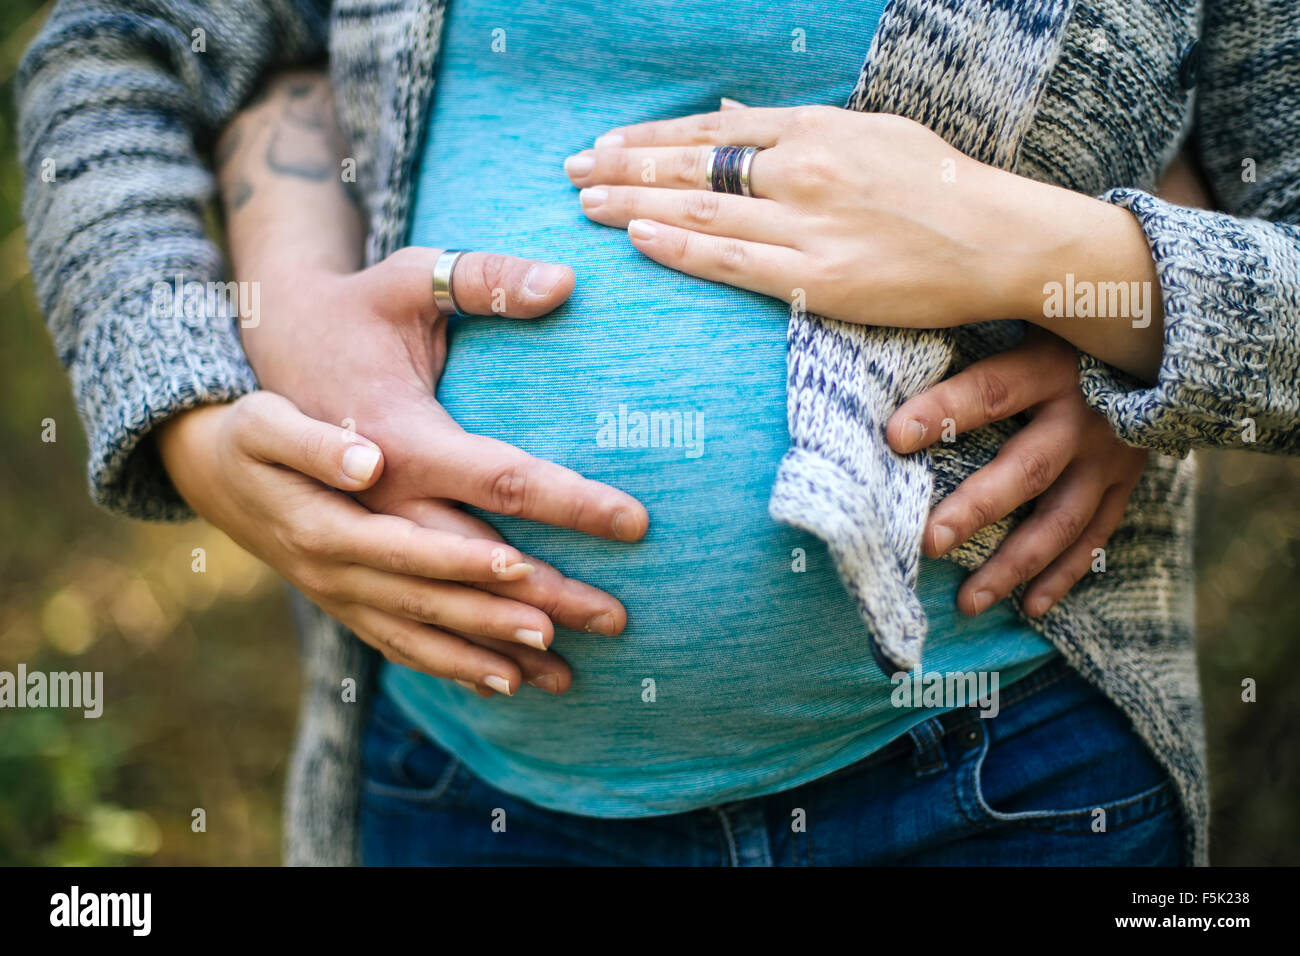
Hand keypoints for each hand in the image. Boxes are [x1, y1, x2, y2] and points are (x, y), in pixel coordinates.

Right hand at [157, 393, 584, 695]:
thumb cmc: (253, 433)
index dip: (472, 558)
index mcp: (327, 522)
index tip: (529, 566)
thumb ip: (314, 443)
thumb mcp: (267, 421)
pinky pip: (405, 648)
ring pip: (426, 636)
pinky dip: (455, 668)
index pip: (416, 542)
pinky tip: (507, 684)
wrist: (211, 474)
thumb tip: (368, 464)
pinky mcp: (350, 607)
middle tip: (583, 625)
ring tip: (562, 673)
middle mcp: (338, 573)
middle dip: (510, 618)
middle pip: (437, 602)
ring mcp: (343, 597)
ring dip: (494, 656)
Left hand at [566, 104, 1164, 379]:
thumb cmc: (940, 187)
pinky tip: (638, 239)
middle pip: (693, 164)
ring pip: (702, 210)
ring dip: (634, 205)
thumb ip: (801, 131)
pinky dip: (681, 249)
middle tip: (571, 171)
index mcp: (817, 128)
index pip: (712, 127)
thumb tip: (736, 123)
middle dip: (623, 167)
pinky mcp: (819, 278)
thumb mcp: (871, 133)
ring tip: (586, 203)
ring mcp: (809, 223)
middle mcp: (804, 168)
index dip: (652, 138)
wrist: (1001, 240)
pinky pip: (734, 262)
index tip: (606, 144)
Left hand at [885, 329, 1147, 617]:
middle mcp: (1083, 416)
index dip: (945, 412)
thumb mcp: (1034, 306)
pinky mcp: (1126, 482)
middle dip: (976, 509)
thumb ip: (979, 314)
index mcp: (1051, 366)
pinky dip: (1064, 575)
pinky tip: (1031, 607)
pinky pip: (1095, 537)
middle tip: (928, 542)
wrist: (1170, 333)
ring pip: (1060, 521)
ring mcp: (1109, 456)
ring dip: (1014, 564)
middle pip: (1025, 470)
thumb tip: (906, 306)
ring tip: (968, 602)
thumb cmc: (1068, 318)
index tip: (893, 436)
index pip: (992, 391)